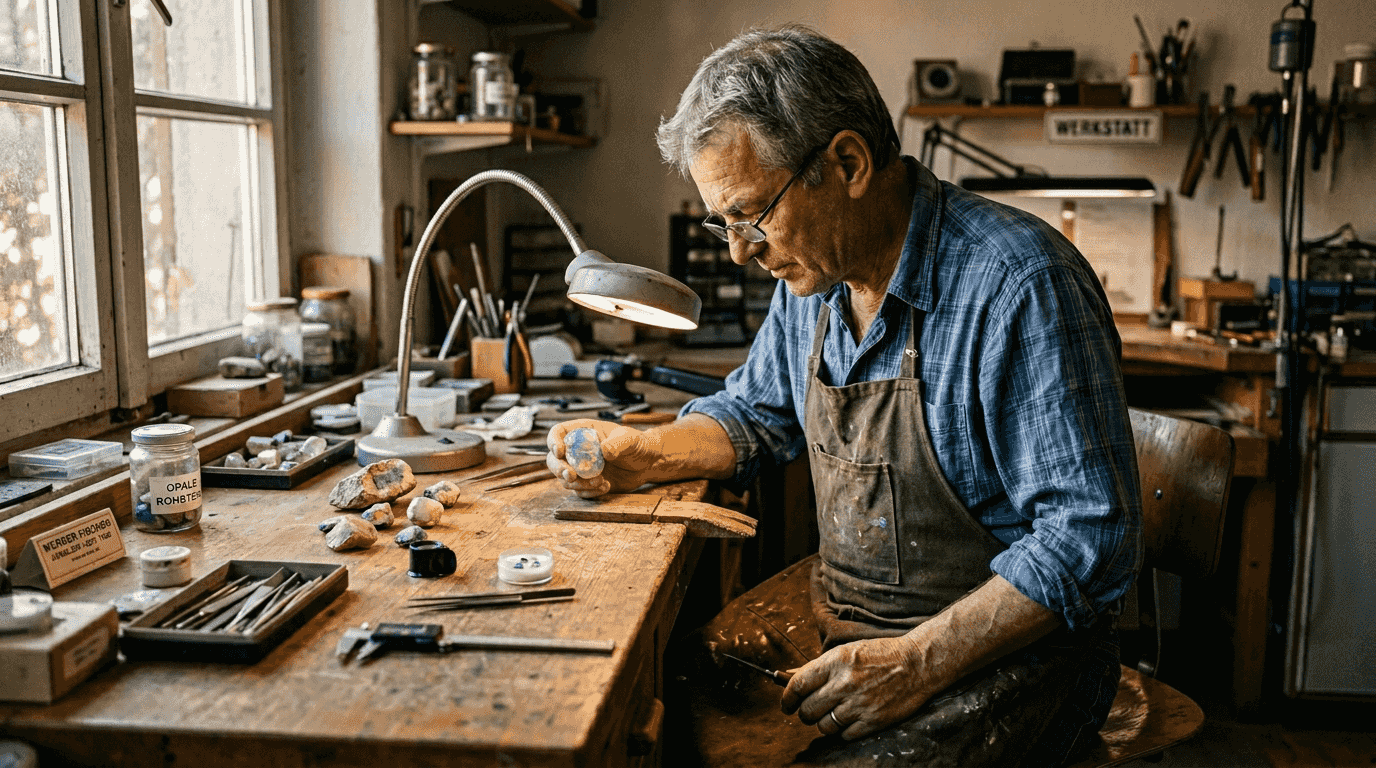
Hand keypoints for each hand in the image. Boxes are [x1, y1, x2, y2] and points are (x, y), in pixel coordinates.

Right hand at [546, 419, 662, 497]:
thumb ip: (617, 443)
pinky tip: (605, 487)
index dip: (554, 441)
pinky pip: (579, 491)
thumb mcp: (630, 439)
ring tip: (600, 481)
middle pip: (554, 459)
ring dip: (578, 483)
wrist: (647, 463)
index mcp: (583, 431)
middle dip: (559, 469)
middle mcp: (578, 450)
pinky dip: (589, 492)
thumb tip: (604, 451)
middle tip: (571, 476)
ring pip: (565, 479)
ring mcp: (582, 468)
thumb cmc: (638, 444)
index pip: (558, 432)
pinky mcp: (588, 483)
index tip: (560, 452)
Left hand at [779, 635, 934, 740]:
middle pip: (808, 710)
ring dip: (824, 723)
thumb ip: (818, 667)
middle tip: (811, 710)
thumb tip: (789, 678)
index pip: (798, 685)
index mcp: (836, 662)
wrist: (917, 663)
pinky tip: (850, 719)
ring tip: (833, 714)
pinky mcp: (873, 720)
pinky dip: (843, 731)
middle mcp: (844, 684)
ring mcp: (859, 704)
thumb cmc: (880, 655)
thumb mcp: (846, 651)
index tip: (786, 705)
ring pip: (824, 726)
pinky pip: (844, 735)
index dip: (787, 699)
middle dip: (805, 713)